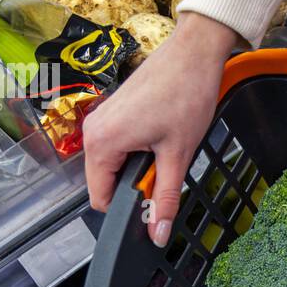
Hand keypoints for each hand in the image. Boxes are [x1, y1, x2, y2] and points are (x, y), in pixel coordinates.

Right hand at [83, 13, 243, 244]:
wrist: (194, 53)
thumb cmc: (186, 95)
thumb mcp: (178, 155)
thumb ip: (165, 199)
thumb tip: (158, 233)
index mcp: (102, 143)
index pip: (100, 199)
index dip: (129, 207)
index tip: (155, 200)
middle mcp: (92, 131)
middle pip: (105, 182)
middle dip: (135, 185)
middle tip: (166, 166)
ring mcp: (100, 120)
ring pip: (113, 165)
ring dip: (139, 167)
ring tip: (166, 147)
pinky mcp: (112, 112)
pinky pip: (117, 146)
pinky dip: (137, 151)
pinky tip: (161, 136)